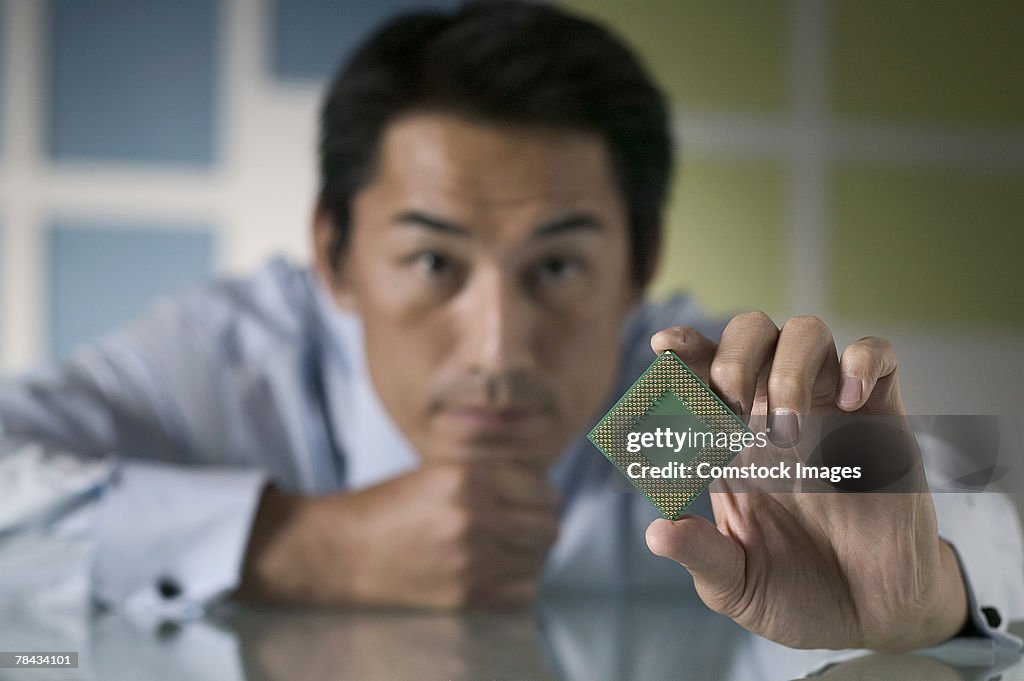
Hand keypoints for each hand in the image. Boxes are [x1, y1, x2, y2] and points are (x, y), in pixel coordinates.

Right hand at [237, 461, 558, 607]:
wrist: (340, 551)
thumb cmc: (387, 507)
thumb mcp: (438, 473)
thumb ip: (488, 478)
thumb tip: (541, 491)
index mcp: (467, 478)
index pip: (540, 487)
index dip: (541, 494)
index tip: (534, 501)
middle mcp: (474, 517)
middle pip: (548, 525)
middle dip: (542, 524)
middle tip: (525, 526)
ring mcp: (471, 560)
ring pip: (539, 560)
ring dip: (531, 555)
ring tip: (509, 550)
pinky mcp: (466, 595)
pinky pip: (522, 593)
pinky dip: (518, 585)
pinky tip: (500, 574)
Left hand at [644, 313, 967, 650]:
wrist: (873, 619)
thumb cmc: (795, 593)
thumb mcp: (737, 584)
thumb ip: (702, 555)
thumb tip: (657, 532)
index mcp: (729, 441)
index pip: (701, 372)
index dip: (683, 349)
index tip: (663, 346)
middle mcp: (773, 413)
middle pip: (751, 333)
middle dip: (733, 356)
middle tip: (731, 407)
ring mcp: (829, 412)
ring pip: (807, 333)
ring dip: (788, 367)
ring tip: (786, 429)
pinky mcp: (881, 421)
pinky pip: (877, 357)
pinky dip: (862, 361)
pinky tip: (850, 402)